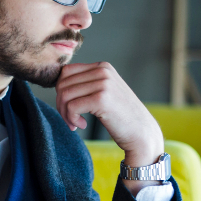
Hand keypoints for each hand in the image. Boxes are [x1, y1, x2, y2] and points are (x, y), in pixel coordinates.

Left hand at [55, 62, 164, 192]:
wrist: (142, 133)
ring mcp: (103, 84)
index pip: (66, 72)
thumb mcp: (105, 92)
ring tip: (75, 124)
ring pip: (64, 95)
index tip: (69, 108)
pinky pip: (71, 107)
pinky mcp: (101, 99)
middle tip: (70, 119)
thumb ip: (87, 84)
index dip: (61, 91)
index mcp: (102, 67)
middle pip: (62, 83)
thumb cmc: (121, 117)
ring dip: (65, 113)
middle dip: (61, 104)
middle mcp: (103, 71)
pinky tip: (81, 125)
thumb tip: (58, 84)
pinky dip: (71, 119)